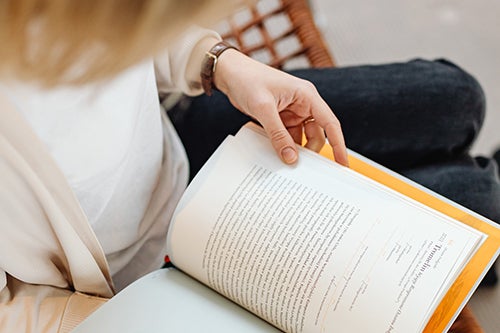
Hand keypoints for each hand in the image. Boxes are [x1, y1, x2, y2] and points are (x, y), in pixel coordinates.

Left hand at [214, 49, 348, 165]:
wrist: (230, 73)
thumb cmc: (248, 80)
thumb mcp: (263, 108)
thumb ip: (278, 134)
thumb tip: (290, 158)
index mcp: (307, 96)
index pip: (330, 123)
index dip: (339, 145)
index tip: (342, 163)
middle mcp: (303, 104)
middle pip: (316, 134)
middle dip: (310, 151)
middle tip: (302, 168)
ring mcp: (292, 112)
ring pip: (301, 138)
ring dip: (295, 150)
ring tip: (286, 163)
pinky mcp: (281, 118)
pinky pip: (288, 136)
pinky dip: (284, 146)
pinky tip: (276, 154)